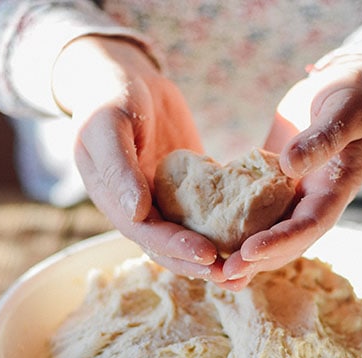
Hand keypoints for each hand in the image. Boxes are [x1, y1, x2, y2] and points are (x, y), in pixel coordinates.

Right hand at [52, 36, 224, 280]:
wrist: (126, 79)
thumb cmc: (109, 97)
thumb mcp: (107, 125)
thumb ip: (117, 168)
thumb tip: (136, 213)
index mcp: (114, 201)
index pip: (146, 234)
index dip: (175, 248)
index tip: (208, 255)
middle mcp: (137, 210)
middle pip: (169, 247)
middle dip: (200, 263)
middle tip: (235, 275)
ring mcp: (162, 203)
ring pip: (189, 237)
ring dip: (215, 256)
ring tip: (247, 270)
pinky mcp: (185, 192)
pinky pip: (205, 215)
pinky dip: (225, 228)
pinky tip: (254, 234)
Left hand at [220, 57, 361, 289]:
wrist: (351, 88)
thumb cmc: (353, 95)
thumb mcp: (345, 111)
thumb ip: (323, 137)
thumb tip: (290, 165)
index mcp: (336, 191)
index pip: (308, 226)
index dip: (280, 242)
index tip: (249, 252)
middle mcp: (314, 203)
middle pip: (287, 244)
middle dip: (256, 261)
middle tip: (223, 274)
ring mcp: (294, 198)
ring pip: (270, 236)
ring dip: (245, 257)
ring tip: (215, 274)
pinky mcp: (273, 188)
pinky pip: (255, 214)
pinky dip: (235, 229)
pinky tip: (207, 240)